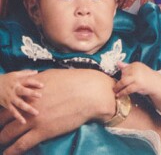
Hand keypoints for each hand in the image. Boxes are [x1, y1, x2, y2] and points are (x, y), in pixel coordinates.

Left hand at [0, 69, 114, 154]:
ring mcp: (33, 119)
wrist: (90, 92)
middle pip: (2, 119)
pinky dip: (11, 151)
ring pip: (7, 134)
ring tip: (1, 144)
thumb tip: (27, 84)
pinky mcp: (42, 131)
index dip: (2, 113)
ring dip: (2, 140)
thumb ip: (34, 83)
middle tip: (1, 133)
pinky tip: (7, 154)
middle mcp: (26, 105)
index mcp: (27, 91)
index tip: (2, 118)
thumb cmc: (74, 81)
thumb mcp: (50, 76)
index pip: (6, 104)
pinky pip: (20, 145)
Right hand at [0, 71, 41, 123]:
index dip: (34, 83)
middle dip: (31, 93)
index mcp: (17, 82)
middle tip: (40, 96)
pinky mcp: (6, 104)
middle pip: (23, 91)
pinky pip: (13, 111)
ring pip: (19, 104)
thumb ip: (25, 73)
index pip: (27, 81)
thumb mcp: (14, 74)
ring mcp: (10, 98)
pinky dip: (18, 117)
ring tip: (36, 113)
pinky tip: (24, 122)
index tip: (42, 86)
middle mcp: (14, 90)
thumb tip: (36, 71)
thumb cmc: (5, 80)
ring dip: (27, 108)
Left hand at [114, 62, 157, 98]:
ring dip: (118, 88)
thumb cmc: (146, 77)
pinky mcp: (138, 85)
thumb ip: (128, 66)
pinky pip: (127, 89)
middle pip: (122, 75)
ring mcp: (137, 77)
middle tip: (116, 87)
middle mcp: (136, 69)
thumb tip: (117, 62)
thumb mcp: (138, 69)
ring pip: (123, 82)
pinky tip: (119, 95)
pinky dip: (122, 93)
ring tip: (115, 91)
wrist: (157, 83)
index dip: (122, 76)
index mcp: (136, 64)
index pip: (124, 69)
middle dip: (120, 82)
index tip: (120, 80)